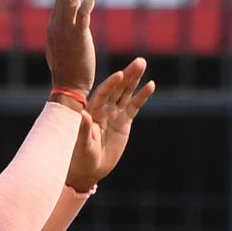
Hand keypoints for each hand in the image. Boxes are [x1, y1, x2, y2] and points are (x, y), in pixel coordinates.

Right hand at [46, 0, 100, 94]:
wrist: (69, 87)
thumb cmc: (68, 75)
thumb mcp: (60, 53)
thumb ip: (62, 39)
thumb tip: (65, 33)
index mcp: (52, 29)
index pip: (59, 2)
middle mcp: (56, 26)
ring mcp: (66, 30)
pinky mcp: (78, 35)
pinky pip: (84, 10)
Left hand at [65, 57, 155, 191]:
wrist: (89, 169)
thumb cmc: (80, 157)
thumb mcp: (81, 145)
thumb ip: (82, 129)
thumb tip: (83, 114)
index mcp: (92, 112)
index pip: (103, 93)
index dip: (111, 84)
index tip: (119, 74)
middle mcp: (103, 109)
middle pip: (117, 88)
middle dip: (128, 75)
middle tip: (140, 61)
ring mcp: (114, 114)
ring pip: (126, 93)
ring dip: (134, 79)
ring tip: (143, 63)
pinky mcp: (124, 122)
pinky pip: (134, 106)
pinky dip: (142, 96)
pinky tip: (151, 85)